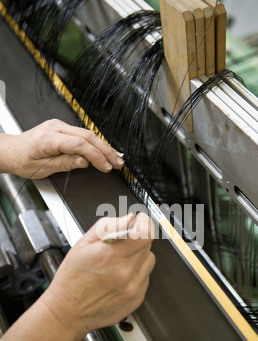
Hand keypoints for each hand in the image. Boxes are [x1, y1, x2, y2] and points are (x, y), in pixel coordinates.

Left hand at [0, 119, 123, 177]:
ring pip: (87, 134)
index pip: (80, 144)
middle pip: (88, 136)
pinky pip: (82, 134)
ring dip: (103, 146)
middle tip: (118, 163)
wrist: (11, 151)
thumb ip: (65, 163)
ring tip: (116, 158)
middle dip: (106, 150)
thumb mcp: (42, 168)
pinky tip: (104, 150)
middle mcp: (55, 128)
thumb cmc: (22, 160)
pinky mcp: (62, 128)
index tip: (106, 167)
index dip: (96, 156)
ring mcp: (59, 126)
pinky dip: (95, 143)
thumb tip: (84, 162)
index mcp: (49, 138)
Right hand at [41, 213, 155, 340]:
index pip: (145, 233)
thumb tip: (128, 218)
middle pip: (147, 244)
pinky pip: (145, 276)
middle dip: (136, 239)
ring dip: (138, 256)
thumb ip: (108, 226)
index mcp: (110, 256)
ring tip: (119, 262)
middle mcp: (125, 273)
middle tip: (121, 244)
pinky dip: (136, 272)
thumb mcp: (82, 244)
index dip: (143, 224)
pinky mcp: (137, 298)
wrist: (68, 312)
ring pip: (149, 259)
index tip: (138, 222)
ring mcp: (133, 287)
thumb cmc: (71, 280)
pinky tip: (119, 276)